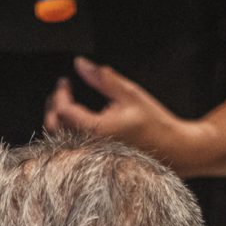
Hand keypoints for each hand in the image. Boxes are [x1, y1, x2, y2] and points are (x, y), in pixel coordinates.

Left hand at [44, 57, 209, 176]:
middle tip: (61, 92)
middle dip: (53, 107)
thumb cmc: (154, 123)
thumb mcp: (129, 94)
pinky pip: (71, 150)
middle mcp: (90, 148)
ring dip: (57, 122)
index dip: (60, 93)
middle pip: (54, 129)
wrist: (172, 149)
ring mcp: (92, 158)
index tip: (64, 82)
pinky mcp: (95, 161)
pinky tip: (75, 124)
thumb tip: (80, 64)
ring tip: (65, 106)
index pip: (63, 112)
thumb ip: (102, 78)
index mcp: (97, 131)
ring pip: (59, 142)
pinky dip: (67, 135)